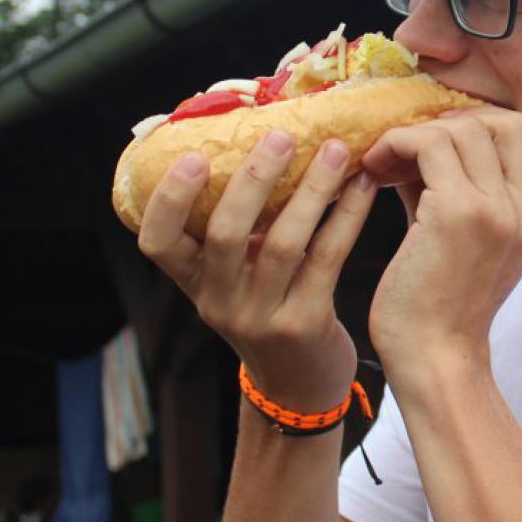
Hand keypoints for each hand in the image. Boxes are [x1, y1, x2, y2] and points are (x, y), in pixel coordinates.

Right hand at [137, 129, 378, 409]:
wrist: (298, 386)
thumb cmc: (267, 308)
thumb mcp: (234, 276)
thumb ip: (235, 226)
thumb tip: (256, 139)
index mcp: (193, 282)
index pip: (157, 242)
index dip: (169, 199)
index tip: (193, 156)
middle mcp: (219, 301)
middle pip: (225, 233)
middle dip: (253, 180)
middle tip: (281, 136)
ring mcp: (260, 317)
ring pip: (283, 243)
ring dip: (312, 189)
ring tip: (337, 149)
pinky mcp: (304, 324)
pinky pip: (327, 258)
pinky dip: (347, 216)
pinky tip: (364, 185)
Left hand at [359, 109, 521, 385]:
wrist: (434, 358)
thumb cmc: (441, 302)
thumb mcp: (468, 236)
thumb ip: (459, 184)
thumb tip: (425, 135)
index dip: (484, 123)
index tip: (440, 147)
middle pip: (503, 121)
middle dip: (452, 123)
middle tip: (410, 151)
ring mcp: (498, 209)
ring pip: (462, 128)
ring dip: (416, 135)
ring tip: (384, 162)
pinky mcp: (458, 213)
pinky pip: (428, 144)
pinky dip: (396, 145)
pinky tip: (375, 170)